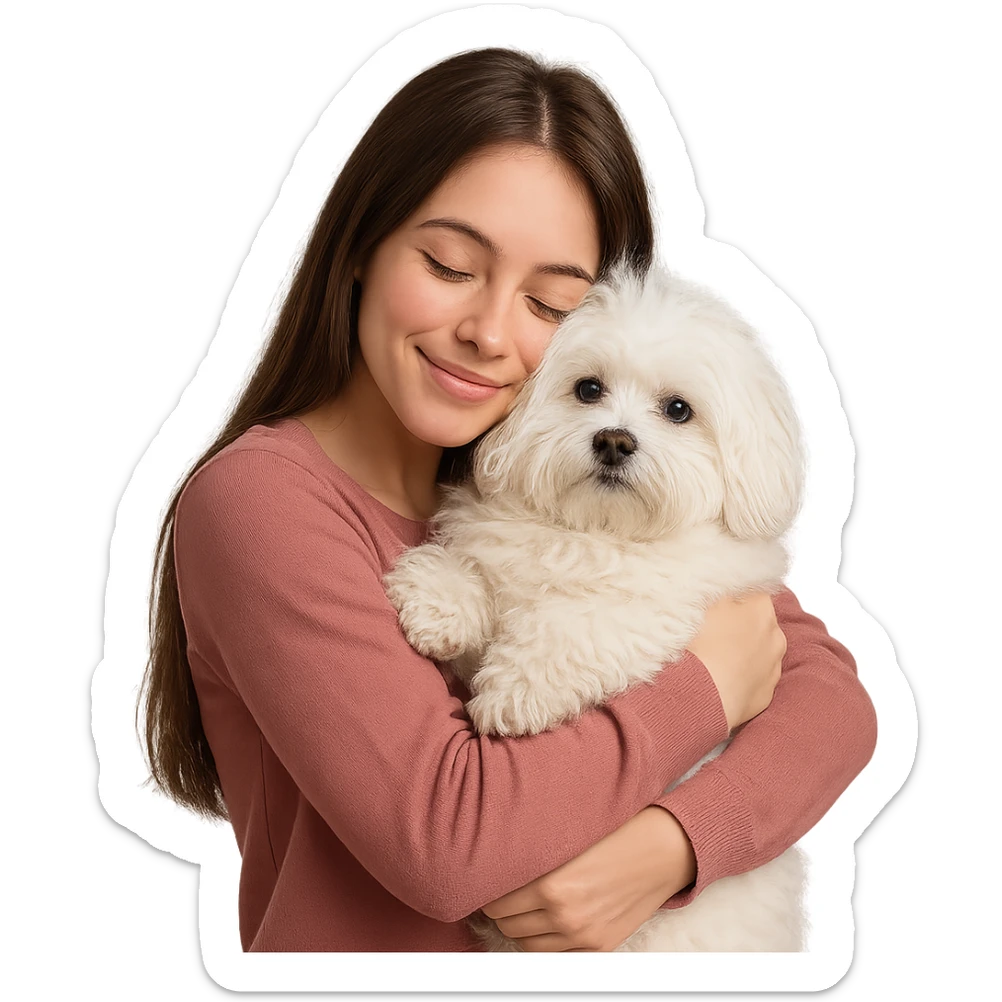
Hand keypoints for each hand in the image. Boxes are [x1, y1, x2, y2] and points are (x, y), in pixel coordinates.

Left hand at [481, 807, 695, 951]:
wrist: (661, 851)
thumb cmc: (615, 832)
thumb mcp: (568, 836)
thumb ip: (535, 854)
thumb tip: (499, 860)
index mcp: (551, 884)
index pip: (497, 902)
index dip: (490, 892)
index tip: (489, 881)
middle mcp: (564, 915)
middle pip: (508, 926)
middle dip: (501, 910)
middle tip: (501, 894)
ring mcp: (583, 935)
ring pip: (528, 944)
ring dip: (521, 927)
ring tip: (521, 909)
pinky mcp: (599, 946)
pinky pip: (556, 955)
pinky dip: (546, 941)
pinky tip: (546, 922)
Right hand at [687, 592, 784, 731]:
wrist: (702, 694)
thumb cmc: (701, 644)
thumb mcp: (704, 600)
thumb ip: (720, 587)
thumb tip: (726, 583)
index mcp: (761, 607)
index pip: (752, 591)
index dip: (731, 598)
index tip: (715, 605)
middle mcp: (775, 635)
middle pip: (756, 622)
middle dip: (738, 625)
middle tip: (710, 632)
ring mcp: (773, 667)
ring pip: (757, 652)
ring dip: (741, 652)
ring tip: (714, 659)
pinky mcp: (765, 694)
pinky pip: (753, 680)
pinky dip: (740, 678)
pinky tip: (720, 679)